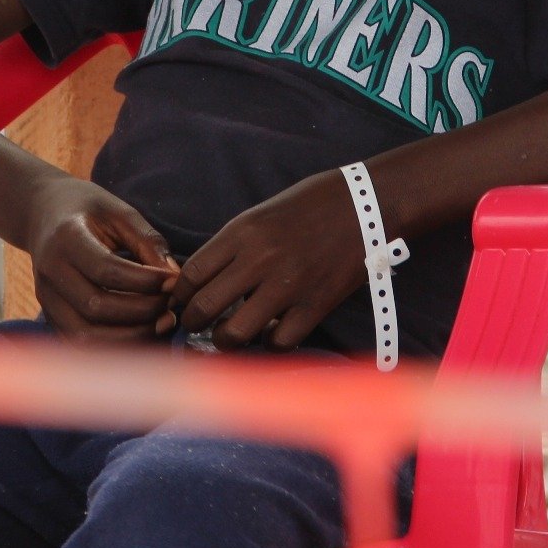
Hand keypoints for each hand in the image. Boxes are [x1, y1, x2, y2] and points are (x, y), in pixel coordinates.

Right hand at [23, 177, 179, 342]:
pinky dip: (113, 346)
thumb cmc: (87, 209)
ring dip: (129, 336)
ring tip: (160, 323)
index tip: (173, 282)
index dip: (144, 282)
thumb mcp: (120, 211)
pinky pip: (80, 344)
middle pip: (96, 307)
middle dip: (141, 312)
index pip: (106, 269)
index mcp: (66, 238)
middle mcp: (50, 272)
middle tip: (170, 306)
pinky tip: (140, 332)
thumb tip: (175, 278)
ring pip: (85, 336)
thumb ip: (148, 242)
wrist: (42, 213)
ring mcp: (46, 298)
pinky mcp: (49, 316)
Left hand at [170, 169, 366, 352]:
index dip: (179, 296)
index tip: (181, 302)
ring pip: (236, 332)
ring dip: (224, 340)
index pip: (191, 274)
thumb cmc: (313, 203)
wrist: (368, 203)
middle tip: (194, 326)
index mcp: (243, 232)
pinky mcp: (316, 304)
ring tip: (226, 336)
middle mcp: (260, 259)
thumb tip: (206, 280)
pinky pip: (279, 341)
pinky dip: (269, 344)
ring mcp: (288, 285)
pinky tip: (269, 334)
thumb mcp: (262, 213)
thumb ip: (234, 246)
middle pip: (205, 307)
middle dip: (191, 323)